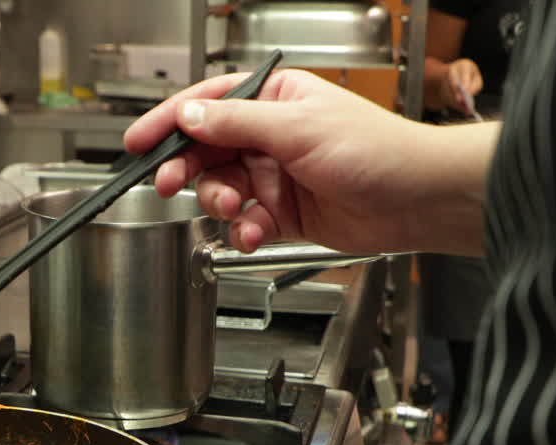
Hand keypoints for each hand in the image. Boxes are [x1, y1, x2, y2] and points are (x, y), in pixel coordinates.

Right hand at [123, 69, 495, 254]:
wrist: (416, 200)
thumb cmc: (377, 150)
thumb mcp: (296, 129)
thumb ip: (236, 125)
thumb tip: (189, 118)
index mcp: (274, 100)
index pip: (208, 106)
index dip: (169, 123)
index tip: (138, 142)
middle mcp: (270, 136)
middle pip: (206, 151)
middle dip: (186, 170)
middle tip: (168, 185)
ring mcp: (275, 176)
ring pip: (221, 190)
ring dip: (219, 205)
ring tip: (231, 212)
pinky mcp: (283, 213)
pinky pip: (244, 221)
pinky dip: (242, 230)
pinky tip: (252, 233)